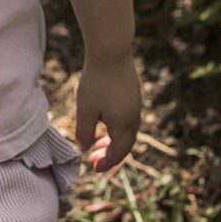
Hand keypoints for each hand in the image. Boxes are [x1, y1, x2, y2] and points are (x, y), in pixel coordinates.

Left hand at [74, 55, 141, 171]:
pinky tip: (103, 122)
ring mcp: (136, 105)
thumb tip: (84, 148)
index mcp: (124, 125)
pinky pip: (127, 119)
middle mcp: (134, 118)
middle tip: (93, 160)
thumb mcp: (86, 110)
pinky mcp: (133, 94)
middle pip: (125, 144)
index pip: (118, 153)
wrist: (111, 52)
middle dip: (109, 154)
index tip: (94, 169)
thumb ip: (85, 132)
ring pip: (126, 131)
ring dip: (112, 141)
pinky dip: (115, 128)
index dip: (106, 163)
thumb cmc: (97, 82)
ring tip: (97, 143)